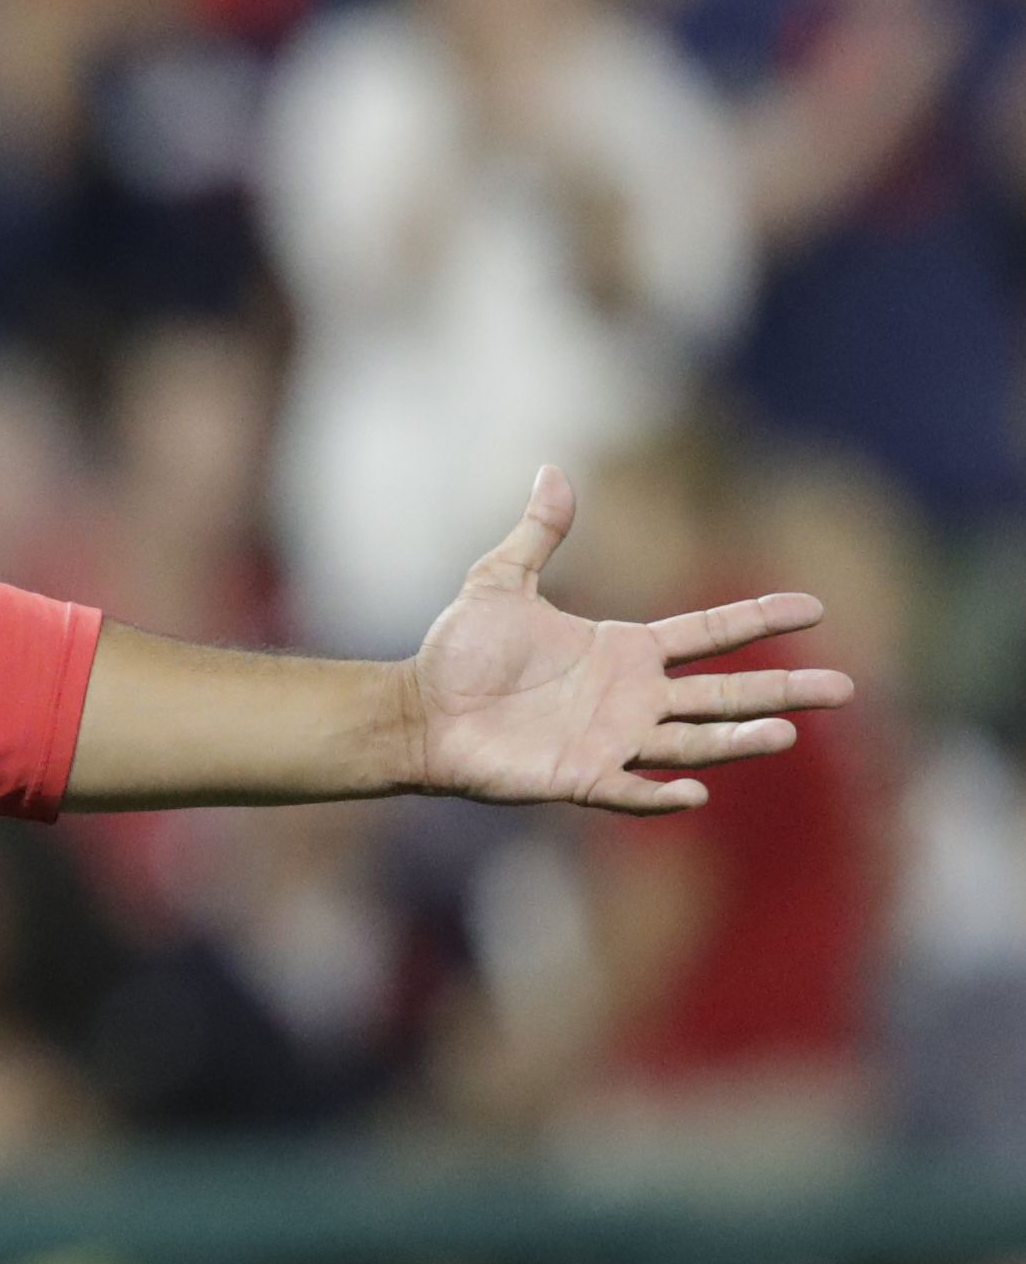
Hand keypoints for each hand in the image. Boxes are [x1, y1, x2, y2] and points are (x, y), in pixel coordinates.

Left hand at [407, 467, 855, 813]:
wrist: (419, 710)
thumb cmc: (458, 653)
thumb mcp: (498, 581)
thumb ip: (537, 533)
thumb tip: (552, 470)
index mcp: (624, 650)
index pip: (708, 633)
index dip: (758, 618)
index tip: (815, 607)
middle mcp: (632, 697)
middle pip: (723, 693)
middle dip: (781, 691)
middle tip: (844, 689)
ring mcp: (611, 740)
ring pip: (692, 741)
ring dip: (738, 740)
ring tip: (787, 734)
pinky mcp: (579, 777)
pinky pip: (630, 788)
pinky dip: (660, 793)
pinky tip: (696, 791)